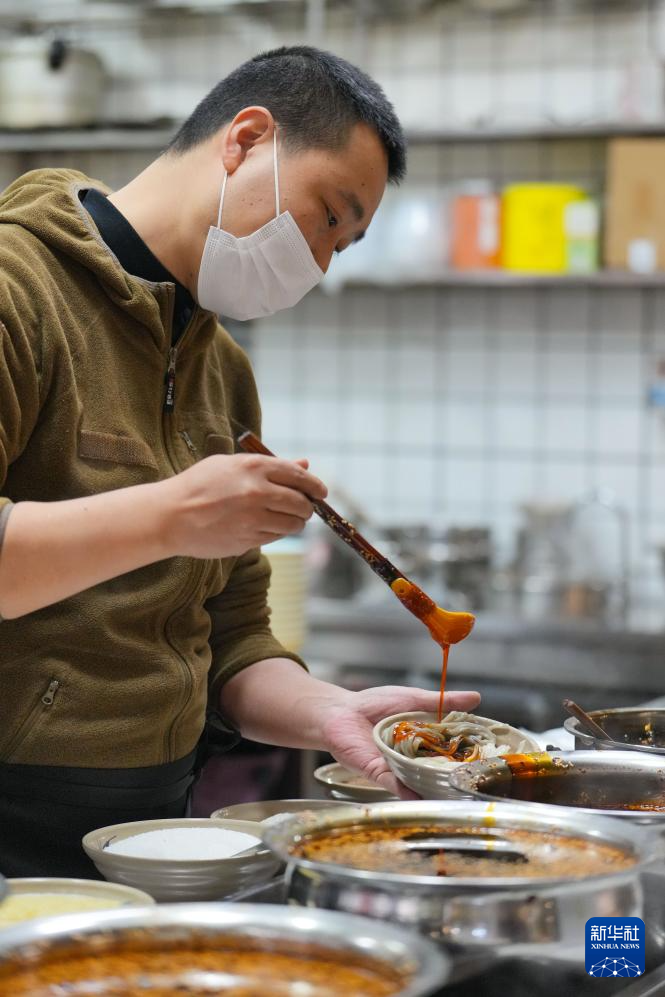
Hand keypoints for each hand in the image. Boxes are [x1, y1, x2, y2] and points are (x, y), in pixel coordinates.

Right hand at [160, 454, 326, 558]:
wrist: (170, 516)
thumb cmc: (199, 485)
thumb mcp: (232, 465)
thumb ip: (271, 465)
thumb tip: (305, 465)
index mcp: (253, 467)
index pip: (299, 477)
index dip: (315, 486)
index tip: (322, 492)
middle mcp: (257, 492)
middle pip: (301, 503)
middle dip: (307, 507)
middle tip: (303, 508)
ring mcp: (253, 518)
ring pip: (293, 524)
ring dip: (294, 523)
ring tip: (283, 518)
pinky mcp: (248, 540)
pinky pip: (275, 537)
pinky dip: (276, 533)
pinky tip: (263, 526)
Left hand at [319, 686, 480, 798]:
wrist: (339, 711)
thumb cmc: (375, 704)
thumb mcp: (414, 698)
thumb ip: (443, 702)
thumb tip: (477, 698)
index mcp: (426, 741)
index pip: (452, 752)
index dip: (470, 757)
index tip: (492, 761)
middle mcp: (415, 759)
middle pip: (439, 772)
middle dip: (456, 779)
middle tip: (478, 784)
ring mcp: (399, 768)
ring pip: (420, 782)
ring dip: (435, 788)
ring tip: (455, 795)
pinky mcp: (379, 773)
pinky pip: (395, 783)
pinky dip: (407, 789)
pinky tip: (419, 794)